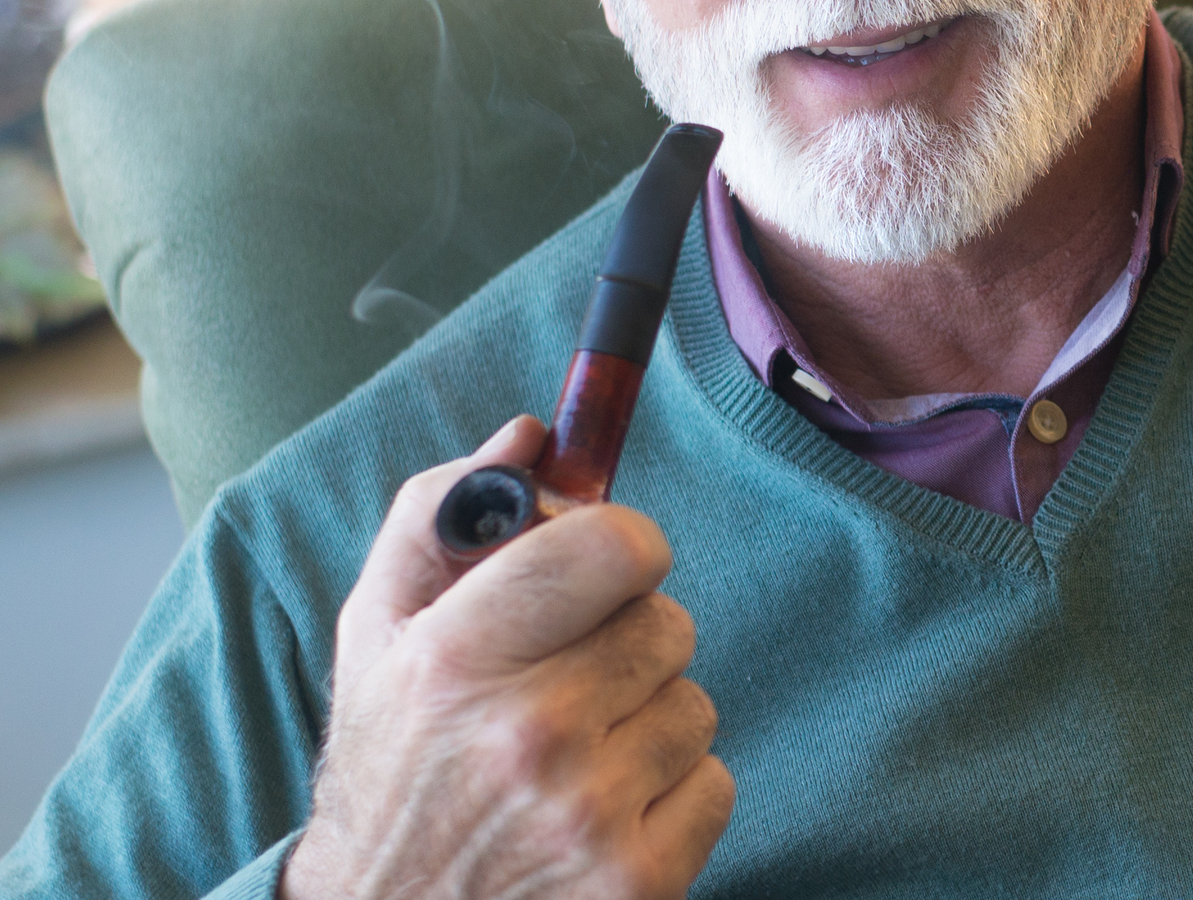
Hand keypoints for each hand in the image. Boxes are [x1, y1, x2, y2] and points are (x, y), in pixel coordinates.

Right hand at [281, 416, 734, 899]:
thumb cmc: (389, 763)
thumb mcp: (380, 629)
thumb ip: (444, 510)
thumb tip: (532, 434)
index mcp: (459, 656)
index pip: (616, 544)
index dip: (620, 543)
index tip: (601, 567)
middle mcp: (529, 734)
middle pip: (666, 620)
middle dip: (627, 636)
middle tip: (569, 675)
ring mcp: (589, 816)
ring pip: (694, 701)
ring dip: (648, 716)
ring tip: (578, 752)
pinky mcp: (638, 884)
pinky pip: (716, 780)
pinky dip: (673, 792)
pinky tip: (605, 811)